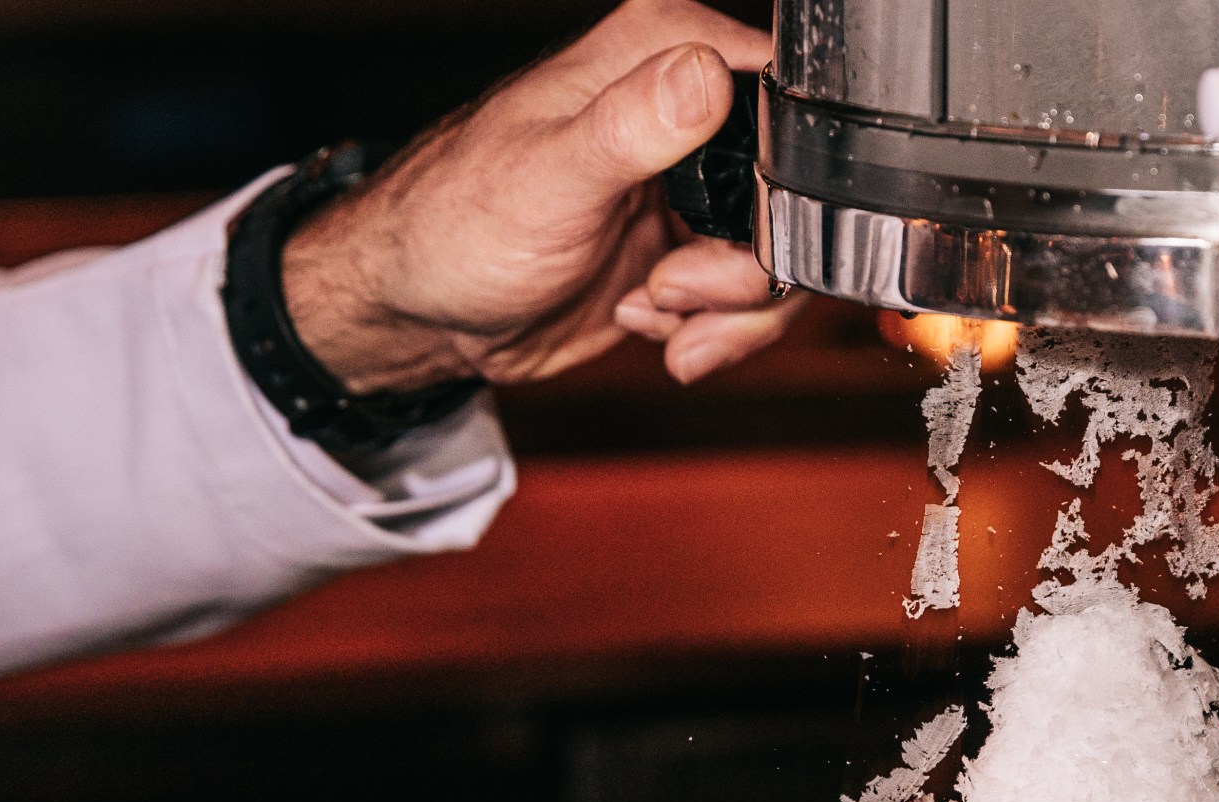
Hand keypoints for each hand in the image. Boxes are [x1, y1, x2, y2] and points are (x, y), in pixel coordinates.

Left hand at [278, 0, 803, 393]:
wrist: (423, 311)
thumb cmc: (453, 227)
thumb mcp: (550, 174)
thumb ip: (635, 124)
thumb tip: (705, 75)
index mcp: (657, 56)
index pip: (781, 94)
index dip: (783, 177)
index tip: (730, 231)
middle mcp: (682, 111)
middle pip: (794, 192)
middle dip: (750, 268)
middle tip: (675, 288)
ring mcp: (690, 184)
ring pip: (779, 255)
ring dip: (729, 309)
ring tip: (654, 309)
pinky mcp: (685, 246)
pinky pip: (746, 296)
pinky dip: (710, 327)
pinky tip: (647, 319)